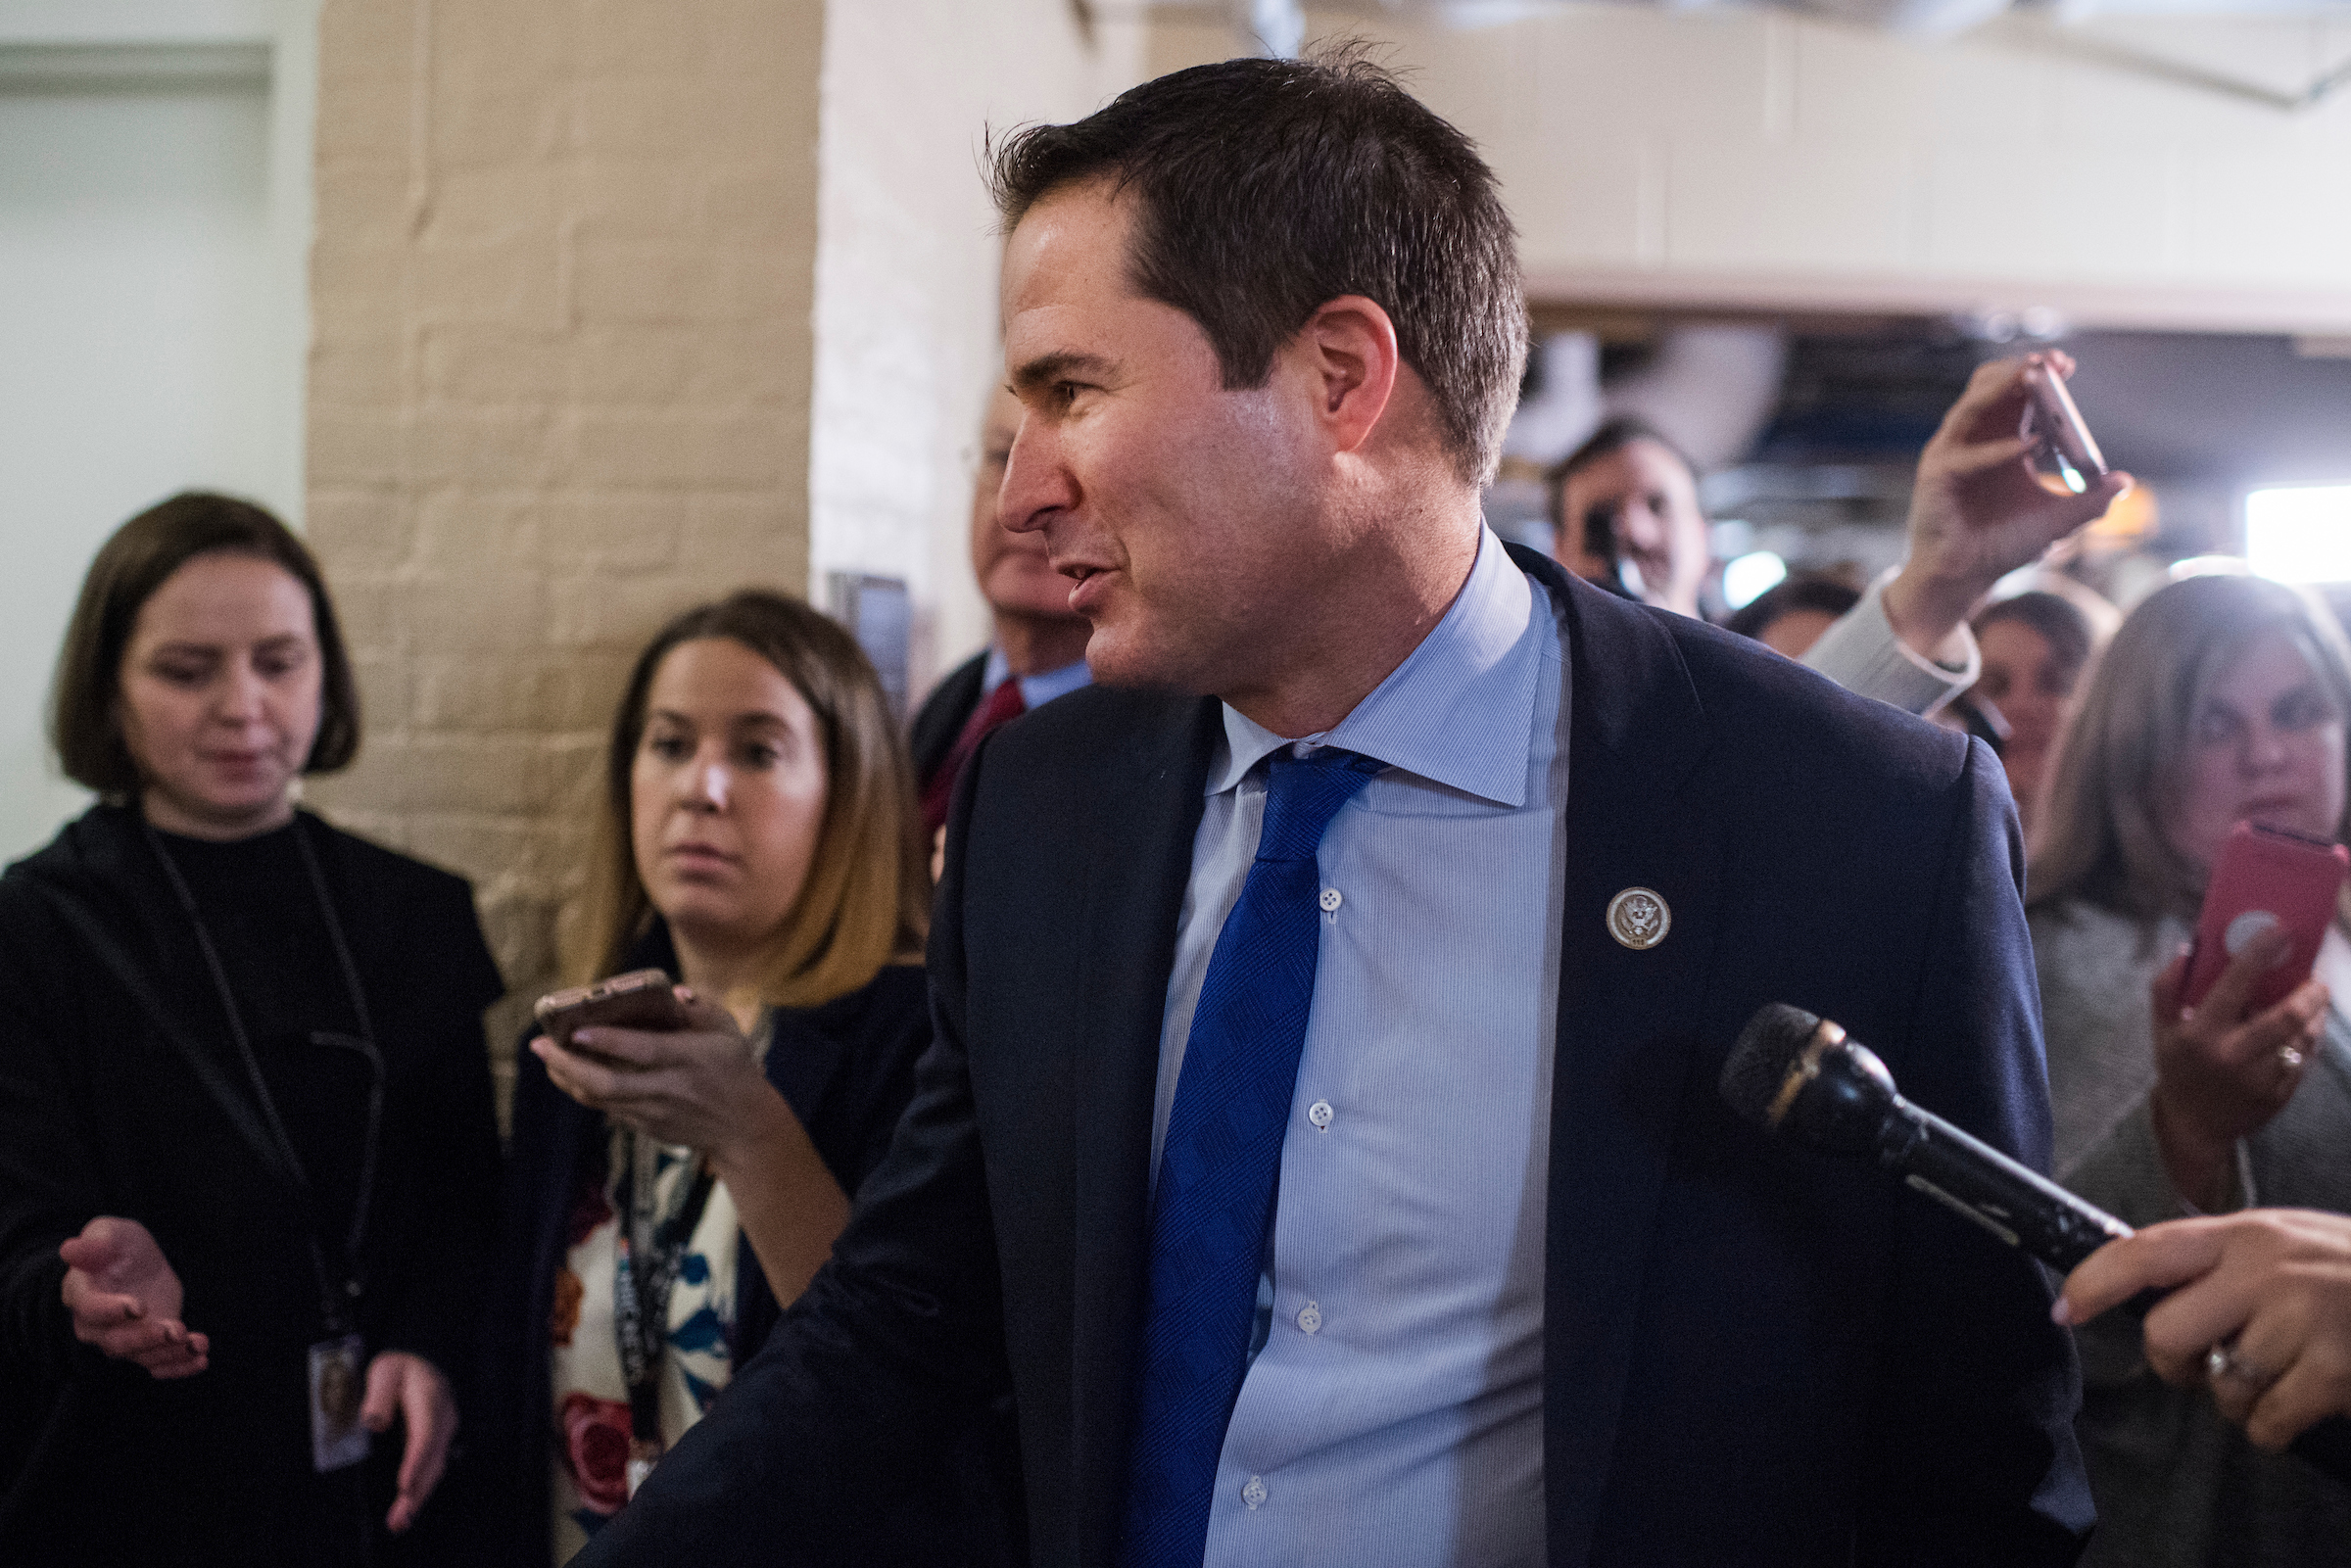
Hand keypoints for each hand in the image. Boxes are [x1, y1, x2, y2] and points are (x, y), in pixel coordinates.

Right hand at [58, 1216, 207, 1378]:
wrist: (138, 1263)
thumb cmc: (118, 1246)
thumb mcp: (110, 1232)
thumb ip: (95, 1242)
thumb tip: (70, 1249)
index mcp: (81, 1293)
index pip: (89, 1308)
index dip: (110, 1310)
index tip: (138, 1306)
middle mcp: (95, 1324)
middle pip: (115, 1341)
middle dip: (146, 1338)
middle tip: (175, 1329)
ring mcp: (121, 1338)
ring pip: (140, 1356)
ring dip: (169, 1353)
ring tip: (196, 1343)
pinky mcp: (145, 1346)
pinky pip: (158, 1365)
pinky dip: (179, 1367)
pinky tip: (201, 1359)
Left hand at [362, 1350, 456, 1532]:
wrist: (422, 1360)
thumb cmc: (399, 1368)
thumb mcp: (385, 1370)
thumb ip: (379, 1394)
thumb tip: (374, 1423)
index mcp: (431, 1402)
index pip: (425, 1435)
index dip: (416, 1462)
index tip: (404, 1485)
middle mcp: (443, 1421)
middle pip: (432, 1460)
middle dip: (416, 1491)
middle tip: (399, 1518)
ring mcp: (443, 1433)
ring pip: (434, 1469)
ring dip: (418, 1497)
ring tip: (399, 1522)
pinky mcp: (437, 1443)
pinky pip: (432, 1470)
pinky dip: (420, 1491)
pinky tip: (407, 1509)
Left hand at [533, 989, 791, 1161]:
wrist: (744, 1128)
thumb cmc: (736, 1070)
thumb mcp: (729, 1032)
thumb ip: (700, 1008)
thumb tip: (670, 994)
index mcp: (689, 1059)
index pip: (643, 1051)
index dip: (608, 1041)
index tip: (577, 1029)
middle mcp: (667, 1088)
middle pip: (607, 1082)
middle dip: (568, 1064)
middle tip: (540, 1045)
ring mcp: (654, 1112)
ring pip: (599, 1098)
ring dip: (567, 1078)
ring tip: (546, 1057)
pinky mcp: (646, 1126)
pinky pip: (607, 1108)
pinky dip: (584, 1090)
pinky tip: (568, 1074)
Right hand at [1881, 352, 2133, 663]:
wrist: (1963, 579)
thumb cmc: (2000, 546)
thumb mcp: (2055, 520)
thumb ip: (2089, 502)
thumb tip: (2124, 482)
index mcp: (1998, 440)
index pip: (2014, 392)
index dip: (2038, 374)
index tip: (2066, 365)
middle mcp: (1972, 440)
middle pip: (1988, 385)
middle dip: (2020, 368)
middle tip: (2051, 362)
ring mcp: (1951, 455)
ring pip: (1969, 406)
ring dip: (2001, 387)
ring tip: (2034, 377)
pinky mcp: (1937, 478)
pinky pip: (1966, 457)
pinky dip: (1998, 451)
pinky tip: (2030, 448)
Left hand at [2058, 1210, 2350, 1449]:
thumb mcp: (2291, 1242)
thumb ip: (2228, 1259)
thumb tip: (2154, 1286)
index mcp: (2246, 1234)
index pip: (2147, 1250)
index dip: (2096, 1280)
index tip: (2066, 1309)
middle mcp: (2266, 1269)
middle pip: (2167, 1333)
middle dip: (2173, 1366)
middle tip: (2199, 1368)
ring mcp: (2302, 1318)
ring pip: (2220, 1387)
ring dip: (2240, 1401)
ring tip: (2278, 1380)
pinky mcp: (2334, 1368)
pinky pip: (2268, 1421)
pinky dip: (2275, 1430)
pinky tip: (2301, 1407)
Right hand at [2148, 931, 2327, 1210]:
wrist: (2195, 1126)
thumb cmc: (2178, 1068)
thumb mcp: (2161, 1029)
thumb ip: (2167, 987)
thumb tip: (2189, 947)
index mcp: (2201, 1034)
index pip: (2235, 984)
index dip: (2259, 953)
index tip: (2279, 930)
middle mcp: (2232, 1056)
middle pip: (2287, 1016)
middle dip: (2309, 992)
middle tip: (2315, 979)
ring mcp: (2259, 1079)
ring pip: (2303, 1038)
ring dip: (2315, 1014)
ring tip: (2314, 1000)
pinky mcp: (2279, 1095)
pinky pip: (2304, 1059)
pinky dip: (2309, 1039)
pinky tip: (2305, 1028)